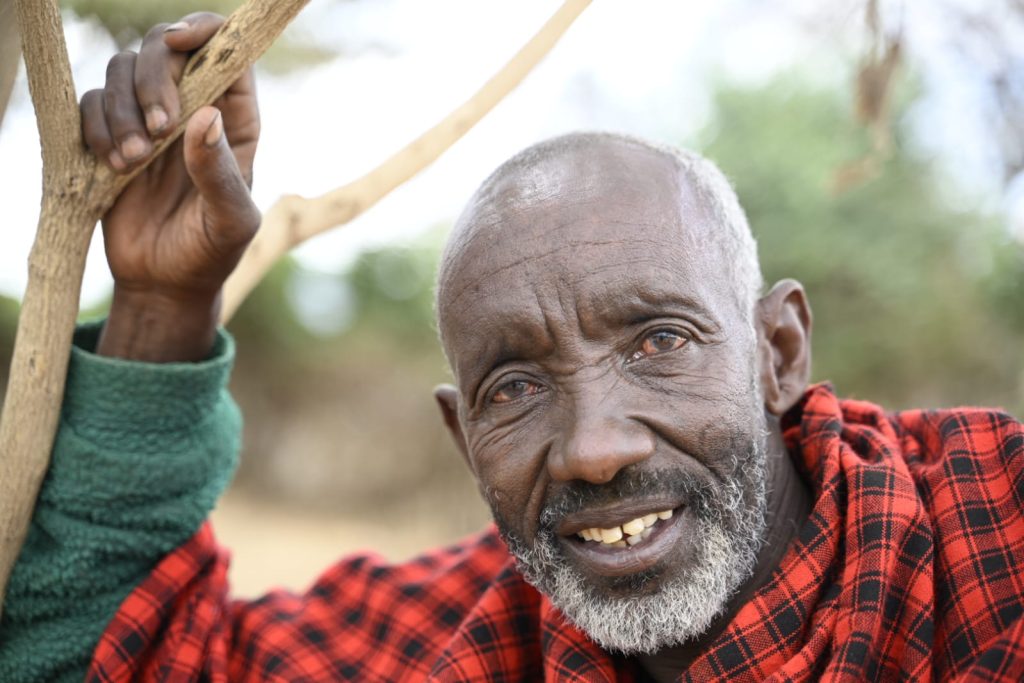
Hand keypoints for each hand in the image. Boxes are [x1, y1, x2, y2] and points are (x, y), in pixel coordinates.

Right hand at [80, 12, 260, 361]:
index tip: (179, 43)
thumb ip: (221, 173)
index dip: (205, 32)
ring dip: (122, 110)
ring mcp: (149, 117)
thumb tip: (205, 117)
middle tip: (158, 131)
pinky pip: (91, 101)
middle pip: (165, 48)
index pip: (228, 51)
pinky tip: (112, 166)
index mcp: (235, 120)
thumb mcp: (231, 222)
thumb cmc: (210, 253)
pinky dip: (95, 126)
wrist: (165, 283)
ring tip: (133, 164)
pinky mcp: (111, 133)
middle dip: (154, 77)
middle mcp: (194, 107)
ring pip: (122, 68)